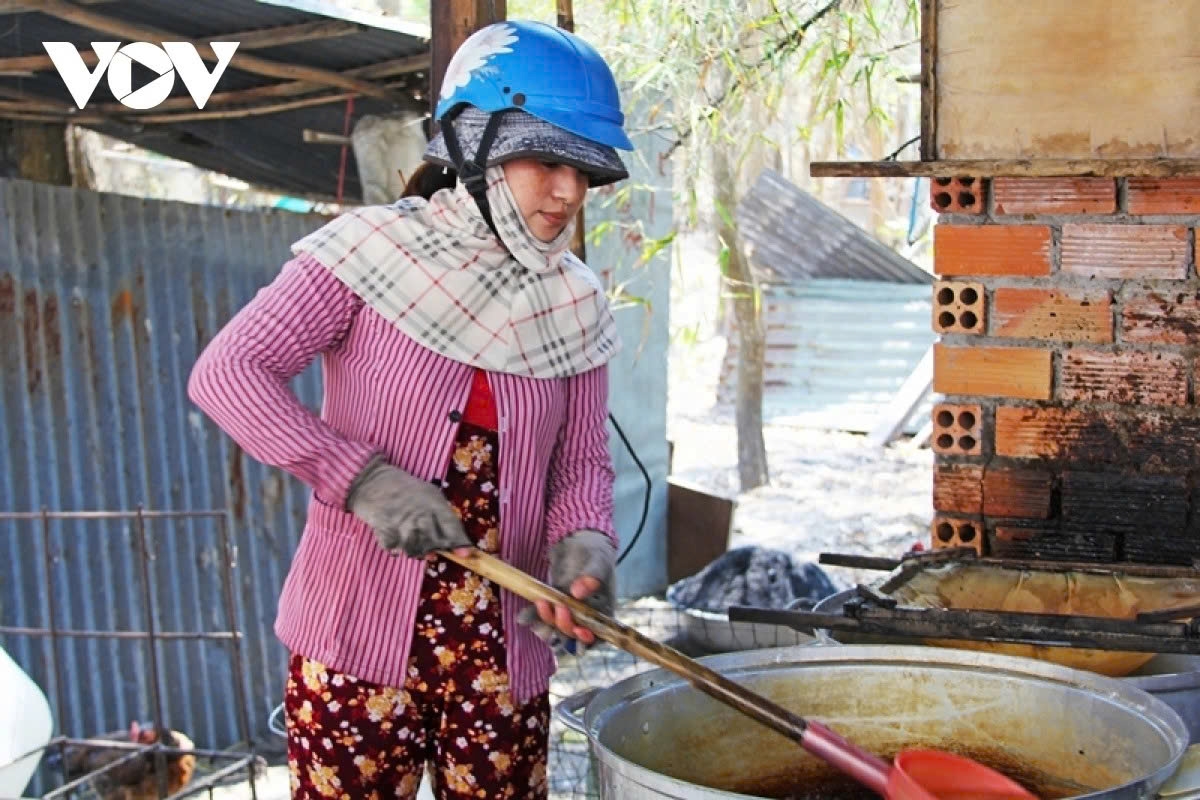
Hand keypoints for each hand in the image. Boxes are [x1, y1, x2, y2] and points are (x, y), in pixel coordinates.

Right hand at [347, 458, 470, 557]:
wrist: (373, 481)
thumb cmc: (406, 489)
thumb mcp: (430, 493)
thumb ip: (442, 514)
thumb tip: (455, 540)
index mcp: (434, 503)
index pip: (452, 526)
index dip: (459, 542)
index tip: (466, 554)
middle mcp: (419, 515)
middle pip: (434, 543)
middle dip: (437, 549)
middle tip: (434, 548)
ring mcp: (401, 525)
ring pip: (415, 551)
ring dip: (417, 551)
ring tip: (414, 541)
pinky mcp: (384, 532)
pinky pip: (395, 550)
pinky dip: (396, 548)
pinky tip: (396, 538)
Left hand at [518, 529, 614, 647]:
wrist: (578, 545)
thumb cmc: (595, 554)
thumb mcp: (598, 561)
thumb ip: (592, 576)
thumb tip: (578, 592)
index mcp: (603, 613)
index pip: (599, 637)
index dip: (588, 639)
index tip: (578, 629)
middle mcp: (585, 619)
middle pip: (573, 636)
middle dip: (564, 625)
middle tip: (559, 606)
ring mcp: (567, 614)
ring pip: (555, 631)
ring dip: (547, 623)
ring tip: (541, 604)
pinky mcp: (551, 607)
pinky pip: (541, 618)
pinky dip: (533, 618)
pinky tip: (524, 615)